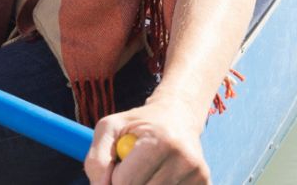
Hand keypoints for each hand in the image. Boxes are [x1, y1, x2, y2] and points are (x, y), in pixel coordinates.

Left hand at [84, 96, 209, 184]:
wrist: (178, 118)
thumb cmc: (139, 124)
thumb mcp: (111, 127)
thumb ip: (97, 157)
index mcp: (160, 140)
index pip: (125, 182)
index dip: (113, 179)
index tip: (117, 167)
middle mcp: (184, 158)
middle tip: (132, 170)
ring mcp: (199, 175)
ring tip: (147, 171)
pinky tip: (162, 177)